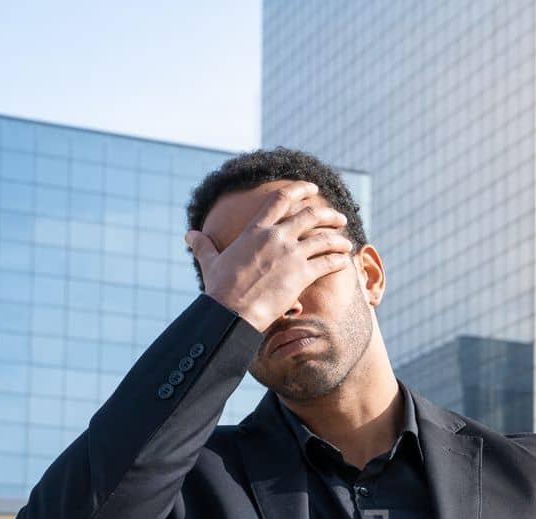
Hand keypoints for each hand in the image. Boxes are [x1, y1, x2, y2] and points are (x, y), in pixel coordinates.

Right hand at [183, 180, 355, 333]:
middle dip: (328, 214)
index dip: (300, 189)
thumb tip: (189, 235)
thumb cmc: (219, 290)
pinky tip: (344, 261)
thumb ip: (203, 245)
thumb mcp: (211, 263)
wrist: (230, 313)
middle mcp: (275, 237)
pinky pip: (328, 262)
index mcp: (255, 230)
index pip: (280, 199)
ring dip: (338, 238)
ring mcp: (290, 255)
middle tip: (339, 217)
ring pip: (324, 238)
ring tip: (346, 242)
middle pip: (310, 215)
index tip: (313, 188)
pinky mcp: (301, 275)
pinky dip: (339, 260)